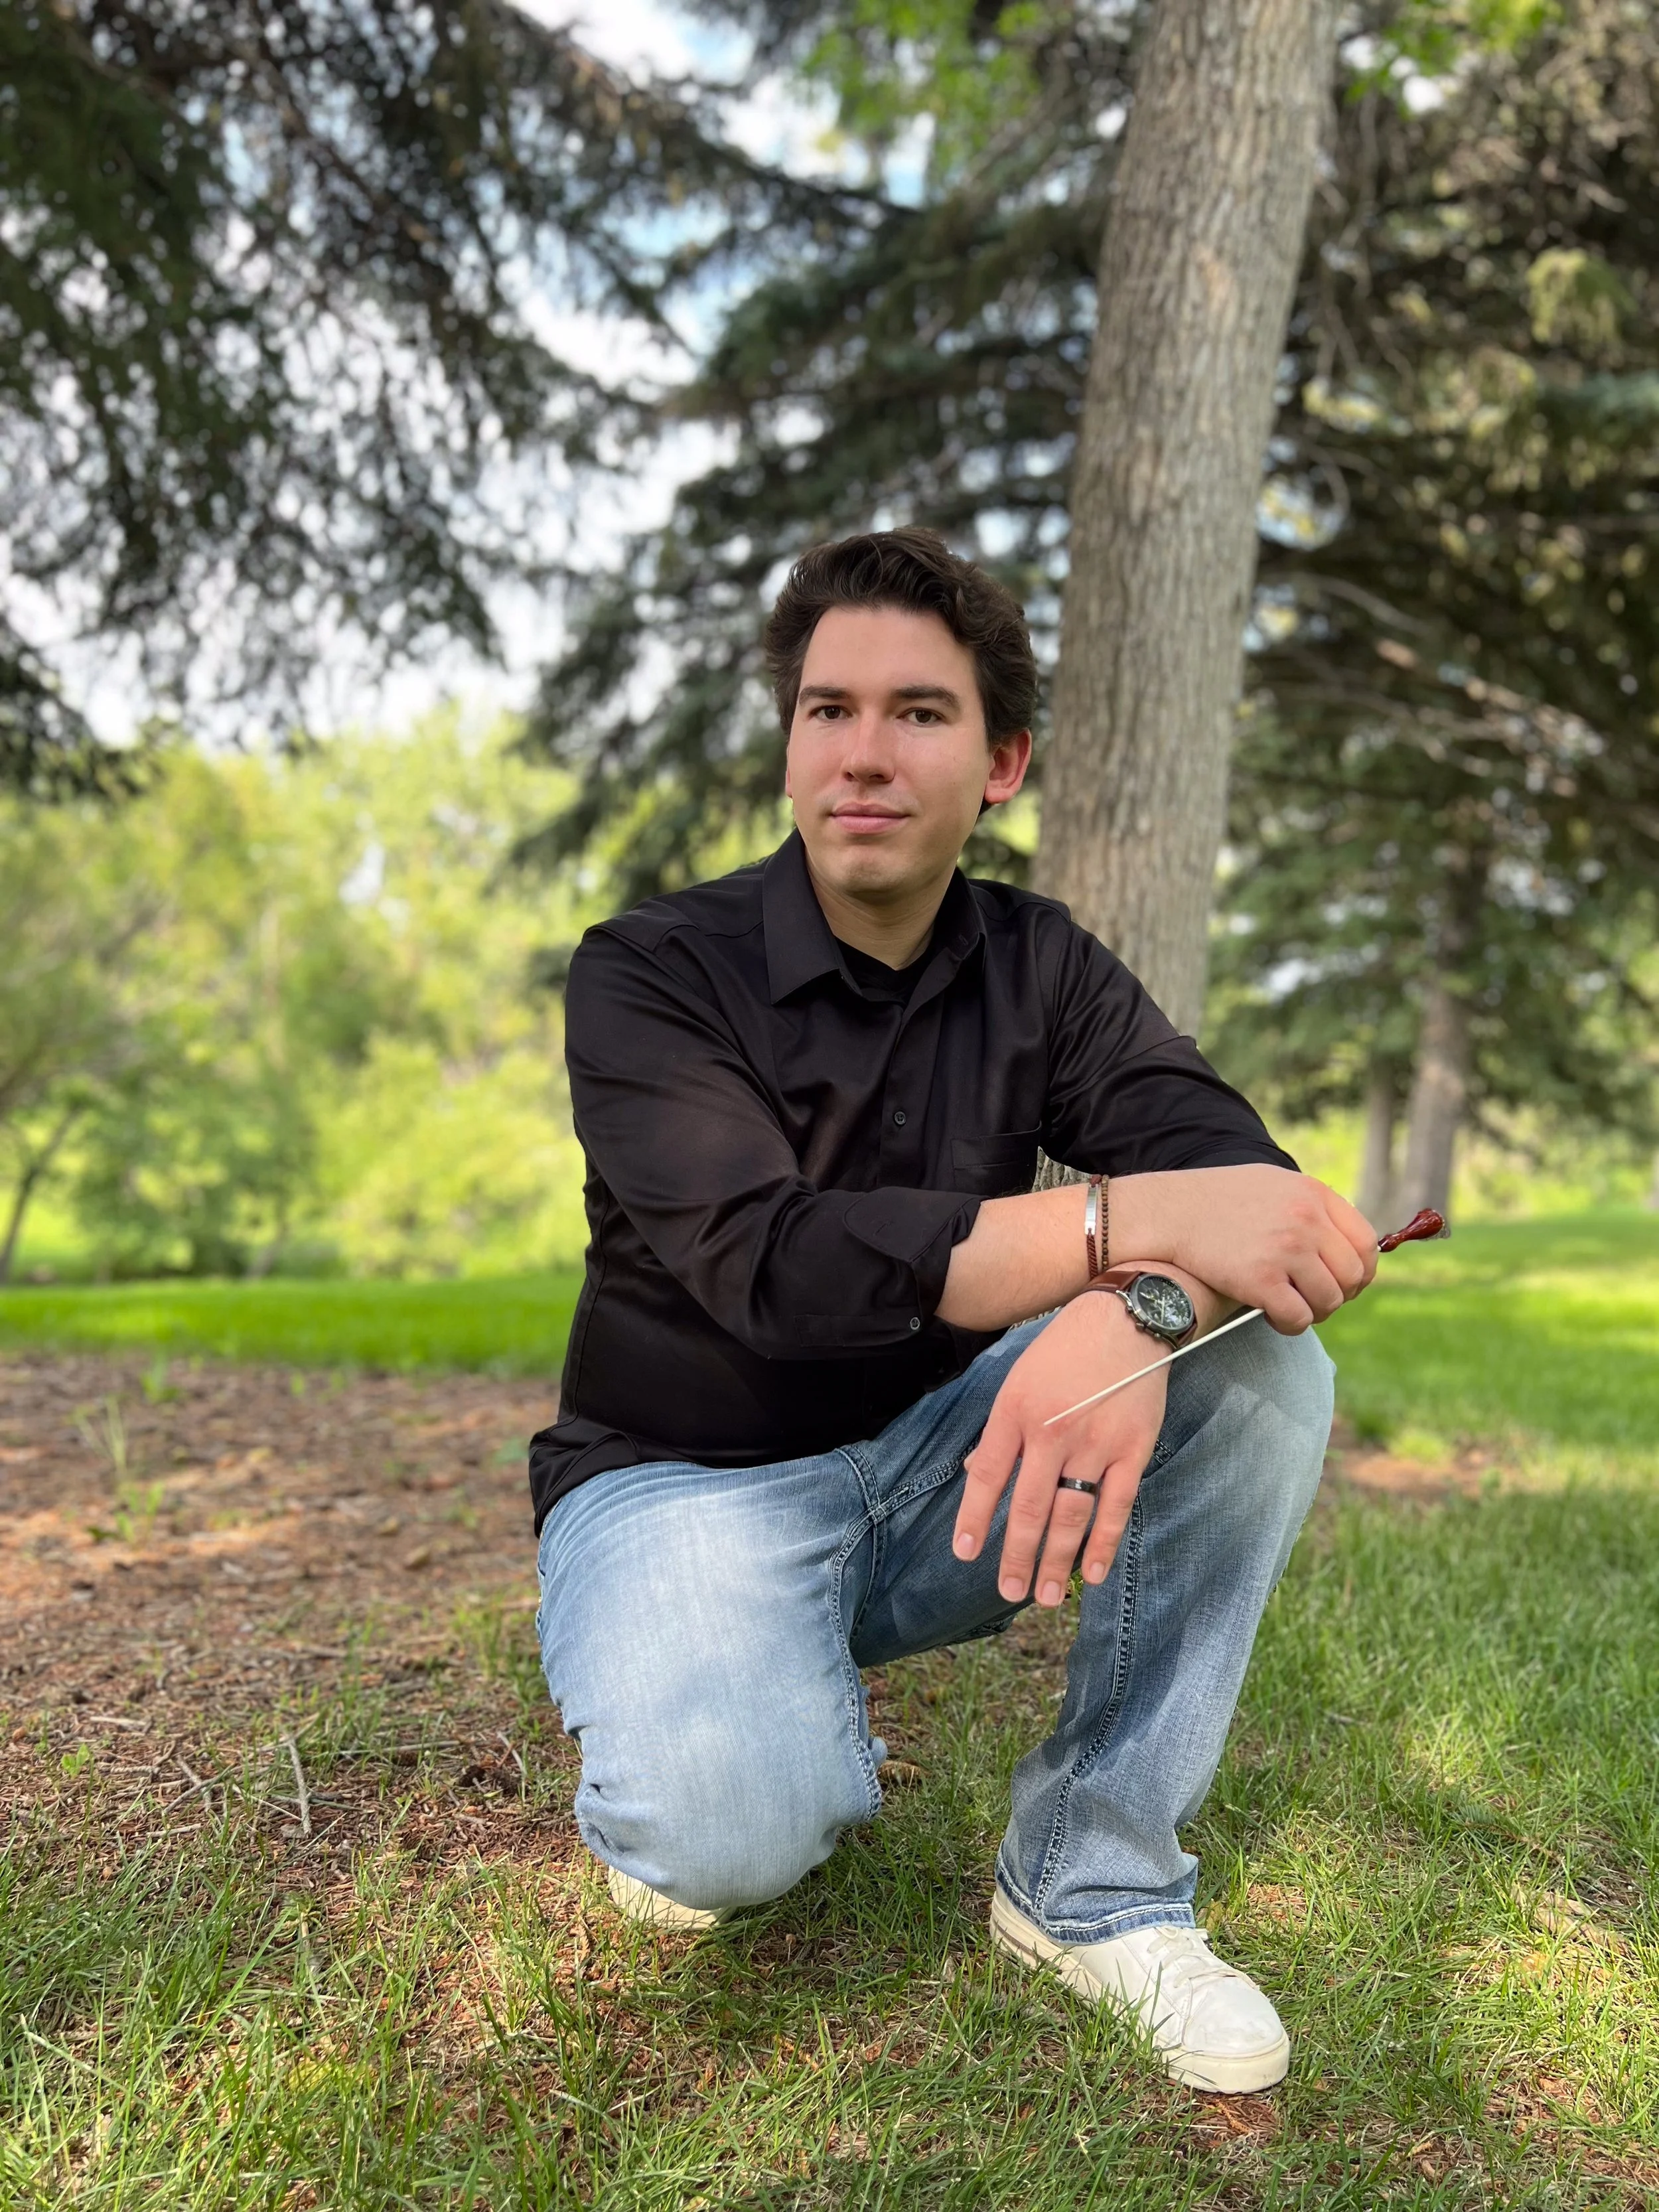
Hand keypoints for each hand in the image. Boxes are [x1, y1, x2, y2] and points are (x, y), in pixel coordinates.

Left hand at [953, 1293, 1168, 1606]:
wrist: (1126, 1319)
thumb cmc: (1065, 1349)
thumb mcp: (1018, 1379)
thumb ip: (999, 1429)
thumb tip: (972, 1473)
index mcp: (1016, 1410)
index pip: (988, 1475)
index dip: (975, 1518)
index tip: (966, 1554)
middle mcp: (1052, 1431)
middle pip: (1029, 1507)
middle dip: (1017, 1555)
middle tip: (1008, 1591)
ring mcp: (1095, 1443)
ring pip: (1070, 1515)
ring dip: (1057, 1561)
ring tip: (1046, 1596)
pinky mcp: (1132, 1450)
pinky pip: (1115, 1506)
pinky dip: (1103, 1543)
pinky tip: (1092, 1573)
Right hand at [1110, 1166, 1375, 1331]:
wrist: (1167, 1212)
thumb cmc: (1216, 1201)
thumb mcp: (1272, 1185)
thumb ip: (1310, 1206)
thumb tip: (1344, 1243)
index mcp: (1312, 1193)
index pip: (1365, 1241)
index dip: (1360, 1270)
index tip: (1344, 1283)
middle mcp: (1305, 1219)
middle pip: (1352, 1275)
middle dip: (1337, 1296)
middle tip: (1313, 1301)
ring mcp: (1285, 1249)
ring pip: (1329, 1300)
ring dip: (1314, 1312)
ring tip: (1290, 1307)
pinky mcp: (1260, 1280)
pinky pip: (1298, 1318)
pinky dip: (1290, 1325)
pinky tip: (1271, 1316)